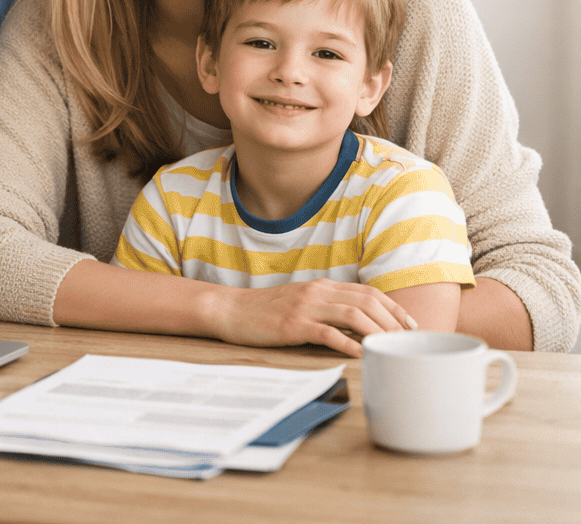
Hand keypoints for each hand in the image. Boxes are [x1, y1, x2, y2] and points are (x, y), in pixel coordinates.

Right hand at [210, 279, 416, 356]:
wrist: (230, 309)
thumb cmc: (266, 311)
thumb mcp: (301, 302)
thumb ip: (327, 307)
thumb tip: (358, 325)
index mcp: (322, 285)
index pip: (368, 292)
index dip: (393, 308)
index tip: (409, 326)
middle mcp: (317, 292)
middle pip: (366, 301)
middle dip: (392, 321)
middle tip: (407, 341)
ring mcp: (305, 307)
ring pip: (352, 315)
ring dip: (376, 331)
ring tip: (391, 348)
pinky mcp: (293, 325)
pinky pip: (328, 333)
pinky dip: (348, 344)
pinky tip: (361, 355)